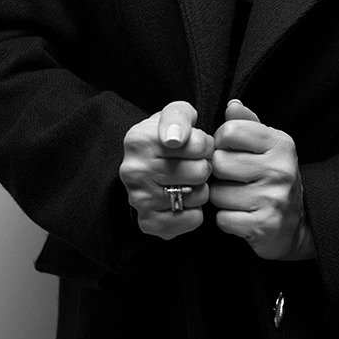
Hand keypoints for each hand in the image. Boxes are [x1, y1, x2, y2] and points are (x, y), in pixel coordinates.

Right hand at [119, 100, 212, 239]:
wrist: (146, 165)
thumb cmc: (166, 138)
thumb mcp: (174, 114)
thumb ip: (178, 117)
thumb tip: (174, 139)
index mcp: (139, 139)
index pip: (199, 144)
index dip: (205, 144)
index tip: (194, 146)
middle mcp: (134, 171)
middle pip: (200, 171)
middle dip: (204, 166)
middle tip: (192, 164)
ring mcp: (139, 199)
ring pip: (198, 196)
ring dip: (200, 188)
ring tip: (187, 181)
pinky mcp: (149, 223)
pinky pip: (193, 220)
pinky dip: (194, 211)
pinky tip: (182, 200)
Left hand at [210, 100, 314, 260]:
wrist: (298, 223)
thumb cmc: (274, 177)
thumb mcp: (267, 145)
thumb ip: (247, 123)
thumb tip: (232, 105)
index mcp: (280, 144)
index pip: (230, 131)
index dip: (221, 142)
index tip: (229, 150)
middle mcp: (280, 169)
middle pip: (219, 162)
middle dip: (219, 172)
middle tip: (232, 178)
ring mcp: (273, 199)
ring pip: (217, 193)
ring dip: (221, 198)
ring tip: (237, 197)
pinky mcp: (264, 226)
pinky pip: (223, 219)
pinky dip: (226, 219)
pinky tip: (241, 215)